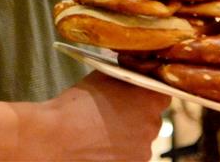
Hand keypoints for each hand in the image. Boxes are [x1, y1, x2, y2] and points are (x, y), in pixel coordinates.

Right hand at [48, 73, 168, 160]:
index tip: (136, 91)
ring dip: (130, 132)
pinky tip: (102, 142)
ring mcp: (144, 150)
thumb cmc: (76, 106)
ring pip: (142, 137)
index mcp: (149, 100)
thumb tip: (132, 65)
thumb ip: (124, 72)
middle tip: (115, 109)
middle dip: (138, 112)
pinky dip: (121, 149)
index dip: (148, 90)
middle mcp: (153, 126)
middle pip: (153, 116)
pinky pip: (132, 153)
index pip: (163, 92)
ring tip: (103, 128)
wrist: (57, 138)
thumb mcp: (102, 75)